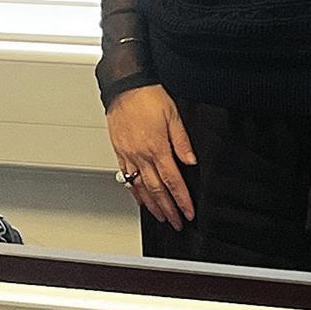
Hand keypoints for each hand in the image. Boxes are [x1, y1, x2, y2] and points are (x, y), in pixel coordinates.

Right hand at [104, 85, 196, 227]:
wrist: (124, 87)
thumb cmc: (148, 97)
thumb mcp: (173, 116)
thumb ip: (182, 141)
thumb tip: (191, 161)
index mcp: (157, 147)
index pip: (173, 181)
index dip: (182, 199)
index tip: (188, 212)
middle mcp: (141, 155)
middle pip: (157, 190)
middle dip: (168, 209)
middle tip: (176, 222)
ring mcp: (128, 155)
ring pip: (140, 187)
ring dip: (152, 205)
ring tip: (161, 216)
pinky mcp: (120, 152)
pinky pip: (127, 177)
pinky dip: (135, 191)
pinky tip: (140, 198)